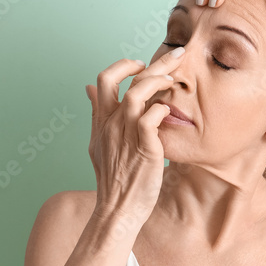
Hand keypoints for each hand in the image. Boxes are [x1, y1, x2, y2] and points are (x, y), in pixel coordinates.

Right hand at [85, 49, 182, 222]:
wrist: (118, 210)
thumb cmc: (114, 178)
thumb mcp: (98, 142)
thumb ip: (96, 113)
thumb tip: (88, 89)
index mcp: (101, 121)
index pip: (105, 79)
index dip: (123, 65)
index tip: (141, 64)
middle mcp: (112, 124)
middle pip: (127, 80)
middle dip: (155, 62)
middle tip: (177, 55)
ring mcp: (126, 135)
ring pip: (139, 93)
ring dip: (159, 81)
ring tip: (173, 81)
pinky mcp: (143, 148)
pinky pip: (151, 117)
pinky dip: (162, 109)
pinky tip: (169, 111)